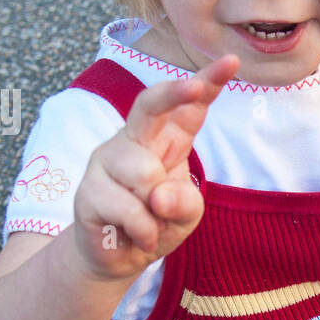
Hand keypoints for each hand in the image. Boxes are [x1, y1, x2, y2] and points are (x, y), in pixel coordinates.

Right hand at [73, 55, 240, 279]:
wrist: (118, 257)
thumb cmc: (157, 223)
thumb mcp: (187, 214)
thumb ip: (184, 202)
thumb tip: (157, 196)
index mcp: (166, 139)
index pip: (188, 107)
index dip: (209, 82)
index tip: (231, 62)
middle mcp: (134, 141)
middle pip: (150, 105)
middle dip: (174, 92)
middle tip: (196, 87)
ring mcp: (107, 162)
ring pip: (143, 174)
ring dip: (157, 211)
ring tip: (151, 223)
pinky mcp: (87, 191)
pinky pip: (129, 210)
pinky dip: (144, 231)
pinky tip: (137, 237)